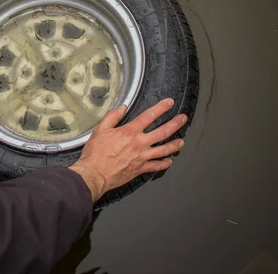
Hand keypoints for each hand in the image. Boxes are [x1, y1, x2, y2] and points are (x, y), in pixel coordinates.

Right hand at [69, 98, 186, 202]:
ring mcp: (142, 157)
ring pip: (164, 150)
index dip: (161, 108)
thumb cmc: (96, 153)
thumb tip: (122, 108)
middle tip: (183, 118)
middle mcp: (139, 143)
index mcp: (130, 132)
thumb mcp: (100, 129)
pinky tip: (169, 161)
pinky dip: (165, 163)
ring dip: (175, 144)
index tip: (169, 103)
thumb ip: (112, 117)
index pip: (149, 116)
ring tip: (181, 141)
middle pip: (163, 132)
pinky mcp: (140, 169)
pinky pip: (157, 166)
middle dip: (176, 123)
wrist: (95, 174)